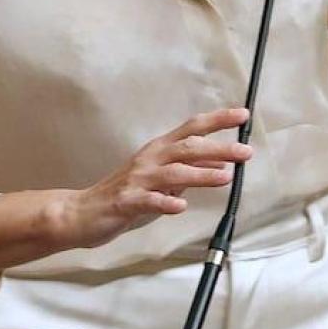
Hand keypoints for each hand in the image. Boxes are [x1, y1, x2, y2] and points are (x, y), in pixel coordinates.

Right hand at [60, 108, 251, 249]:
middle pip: (187, 148)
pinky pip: (148, 200)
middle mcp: (149, 159)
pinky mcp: (126, 202)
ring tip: (225, 177)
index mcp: (158, 150)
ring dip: (200, 174)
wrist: (82, 212)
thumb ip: (187, 171)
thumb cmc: (124, 194)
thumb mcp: (160, 180)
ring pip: (172, 172)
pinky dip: (165, 201)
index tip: (243, 115)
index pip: (191, 129)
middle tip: (245, 152)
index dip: (217, 120)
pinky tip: (181, 205)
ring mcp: (137, 180)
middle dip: (218, 148)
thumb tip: (221, 166)